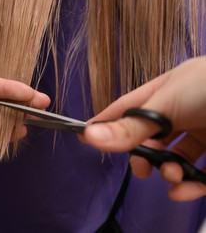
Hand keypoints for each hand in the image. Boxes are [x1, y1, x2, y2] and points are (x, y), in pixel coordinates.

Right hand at [82, 57, 205, 200]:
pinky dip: (189, 186)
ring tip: (171, 176)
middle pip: (149, 137)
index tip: (86, 137)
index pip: (127, 108)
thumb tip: (91, 137)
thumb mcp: (168, 104)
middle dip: (142, 155)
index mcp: (165, 91)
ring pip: (173, 157)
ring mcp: (202, 131)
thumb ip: (132, 125)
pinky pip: (199, 173)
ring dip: (167, 172)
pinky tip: (183, 190)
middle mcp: (182, 111)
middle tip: (140, 167)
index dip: (106, 122)